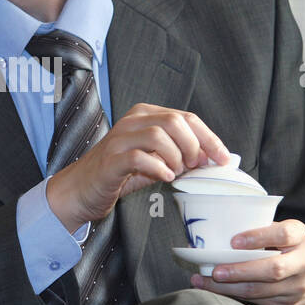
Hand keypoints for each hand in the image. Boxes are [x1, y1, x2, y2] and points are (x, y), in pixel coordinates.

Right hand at [46, 103, 229, 233]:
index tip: (223, 159)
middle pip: (175, 122)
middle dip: (194, 147)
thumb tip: (214, 158)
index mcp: (146, 115)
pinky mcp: (111, 160)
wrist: (82, 189)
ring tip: (177, 172)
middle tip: (195, 167)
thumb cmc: (120, 174)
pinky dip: (158, 168)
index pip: (187, 118)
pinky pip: (140, 157)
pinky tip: (165, 177)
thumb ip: (180, 154)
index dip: (210, 138)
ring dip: (176, 157)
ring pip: (159, 135)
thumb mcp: (154, 160)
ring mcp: (119, 139)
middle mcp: (133, 121)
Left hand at [189, 219, 304, 304]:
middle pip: (272, 270)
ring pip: (261, 291)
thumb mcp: (287, 229)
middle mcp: (304, 263)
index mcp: (301, 237)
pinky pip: (260, 302)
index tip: (233, 241)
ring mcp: (299, 287)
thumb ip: (263, 229)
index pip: (282, 235)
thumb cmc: (295, 245)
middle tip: (215, 271)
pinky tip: (219, 290)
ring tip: (204, 282)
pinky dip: (237, 296)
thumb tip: (222, 230)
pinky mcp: (290, 304)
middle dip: (240, 272)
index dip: (258, 237)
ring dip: (229, 288)